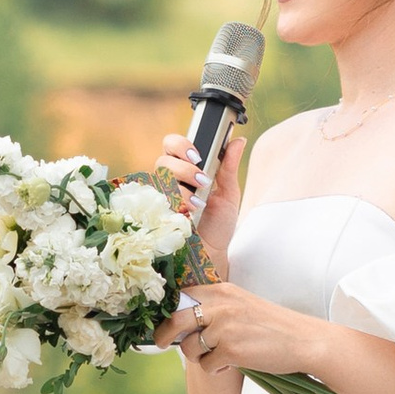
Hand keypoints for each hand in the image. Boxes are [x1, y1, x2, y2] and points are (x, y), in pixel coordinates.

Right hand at [158, 122, 242, 260]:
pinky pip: (158, 200)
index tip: (196, 156)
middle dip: (184, 168)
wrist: (212, 253)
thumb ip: (229, 166)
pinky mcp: (156, 213)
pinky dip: (176, 204)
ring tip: (200, 202)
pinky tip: (189, 212)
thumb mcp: (228, 193)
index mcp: (186, 169)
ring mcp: (161, 196)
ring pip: (160, 178)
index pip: (173, 145)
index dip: (180, 144)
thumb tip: (238, 141)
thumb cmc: (218, 223)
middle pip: (164, 159)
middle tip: (202, 179)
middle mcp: (170, 180)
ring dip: (183, 187)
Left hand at [159, 273, 304, 377]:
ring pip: (189, 347)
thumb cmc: (273, 326)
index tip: (163, 323)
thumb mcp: (242, 305)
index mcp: (223, 290)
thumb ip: (216, 308)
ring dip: (199, 357)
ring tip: (218, 357)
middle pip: (175, 320)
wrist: (303, 341)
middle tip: (161, 343)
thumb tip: (183, 323)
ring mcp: (224, 328)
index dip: (168, 312)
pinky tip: (231, 365)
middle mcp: (220, 306)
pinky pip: (206, 365)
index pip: (182, 296)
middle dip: (163, 335)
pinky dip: (214, 370)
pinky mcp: (230, 350)